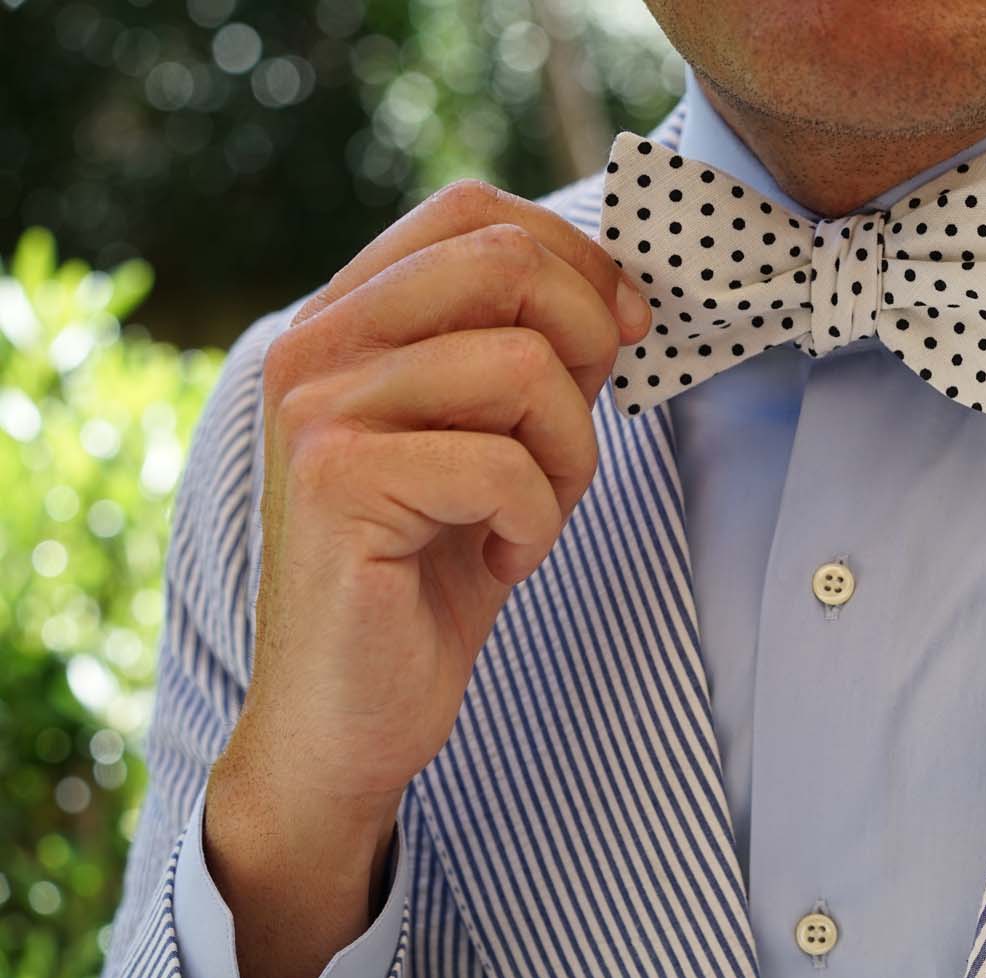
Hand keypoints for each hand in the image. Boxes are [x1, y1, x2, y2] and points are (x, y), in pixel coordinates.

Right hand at [202, 180, 649, 977]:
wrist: (350, 713)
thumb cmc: (432, 573)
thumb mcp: (497, 442)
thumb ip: (535, 356)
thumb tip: (620, 292)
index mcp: (348, 318)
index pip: (472, 213)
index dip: (575, 257)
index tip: (626, 329)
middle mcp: (316, 345)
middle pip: (503, 263)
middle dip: (588, 344)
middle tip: (581, 433)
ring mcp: (317, 410)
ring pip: (521, 368)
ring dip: (568, 455)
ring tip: (529, 516)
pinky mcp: (337, 484)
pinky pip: (504, 465)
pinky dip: (536, 522)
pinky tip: (499, 559)